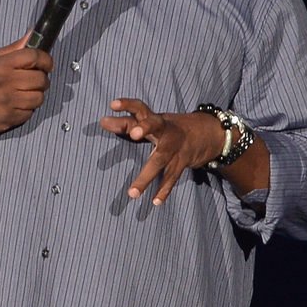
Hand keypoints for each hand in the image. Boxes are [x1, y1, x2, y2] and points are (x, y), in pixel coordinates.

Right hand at [0, 33, 53, 135]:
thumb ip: (16, 48)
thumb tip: (33, 34)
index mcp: (2, 65)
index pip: (35, 57)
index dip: (46, 60)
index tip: (48, 64)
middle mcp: (6, 83)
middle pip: (41, 79)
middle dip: (42, 79)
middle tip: (35, 80)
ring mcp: (7, 102)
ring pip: (38, 98)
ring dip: (36, 95)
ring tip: (26, 93)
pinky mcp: (8, 118)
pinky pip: (29, 113)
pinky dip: (26, 110)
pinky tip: (17, 105)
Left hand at [100, 97, 224, 204]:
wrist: (204, 133)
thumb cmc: (165, 128)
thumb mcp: (148, 123)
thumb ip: (125, 123)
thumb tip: (102, 122)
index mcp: (155, 119)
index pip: (140, 108)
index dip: (127, 104)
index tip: (113, 104)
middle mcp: (166, 131)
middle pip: (156, 127)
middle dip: (145, 128)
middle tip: (134, 133)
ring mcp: (175, 148)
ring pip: (160, 160)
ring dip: (146, 176)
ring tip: (132, 193)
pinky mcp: (182, 163)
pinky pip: (171, 178)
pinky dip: (163, 190)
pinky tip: (155, 202)